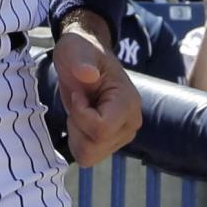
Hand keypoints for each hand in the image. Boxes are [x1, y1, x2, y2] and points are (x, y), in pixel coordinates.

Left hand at [55, 19, 140, 167]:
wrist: (84, 56)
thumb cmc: (81, 51)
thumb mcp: (76, 50)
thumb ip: (82, 61)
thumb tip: (89, 74)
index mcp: (128, 102)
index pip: (101, 130)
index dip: (81, 115)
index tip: (79, 94)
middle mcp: (130, 123)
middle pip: (94, 147)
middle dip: (77, 126)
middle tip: (79, 102)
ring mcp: (122, 135)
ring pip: (89, 155)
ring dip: (77, 134)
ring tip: (81, 110)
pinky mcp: (111, 142)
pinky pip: (87, 156)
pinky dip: (78, 140)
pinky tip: (82, 120)